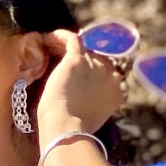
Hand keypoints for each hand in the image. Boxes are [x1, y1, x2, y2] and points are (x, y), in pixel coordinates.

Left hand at [34, 28, 127, 142]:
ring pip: (84, 47)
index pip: (107, 73)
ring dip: (68, 47)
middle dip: (83, 57)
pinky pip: (72, 39)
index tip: (78, 74)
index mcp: (117, 92)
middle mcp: (111, 75)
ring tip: (52, 49)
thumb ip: (93, 103)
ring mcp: (96, 65)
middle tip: (62, 59)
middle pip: (97, 57)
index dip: (93, 70)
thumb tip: (82, 98)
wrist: (67, 127)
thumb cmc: (74, 129)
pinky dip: (60, 37)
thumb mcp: (91, 117)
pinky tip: (48, 38)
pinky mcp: (78, 59)